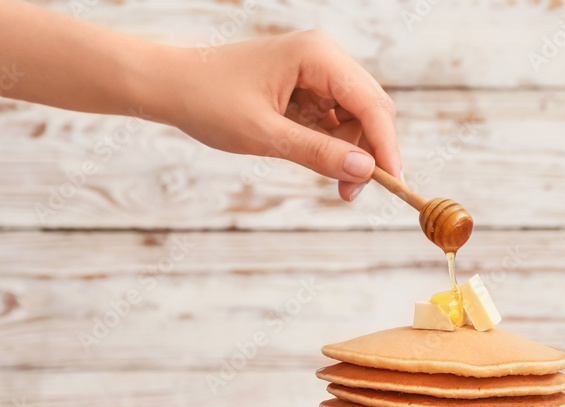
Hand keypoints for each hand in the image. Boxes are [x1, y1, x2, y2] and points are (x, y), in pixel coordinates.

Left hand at [155, 30, 400, 200]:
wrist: (170, 86)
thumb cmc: (209, 101)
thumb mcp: (265, 135)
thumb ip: (318, 153)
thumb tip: (365, 172)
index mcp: (317, 56)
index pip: (371, 104)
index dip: (386, 147)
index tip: (393, 184)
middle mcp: (323, 56)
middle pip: (371, 109)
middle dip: (369, 152)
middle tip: (352, 192)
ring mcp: (315, 70)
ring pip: (356, 117)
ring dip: (351, 152)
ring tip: (334, 184)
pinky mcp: (306, 86)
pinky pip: (335, 118)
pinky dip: (333, 145)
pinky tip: (318, 161)